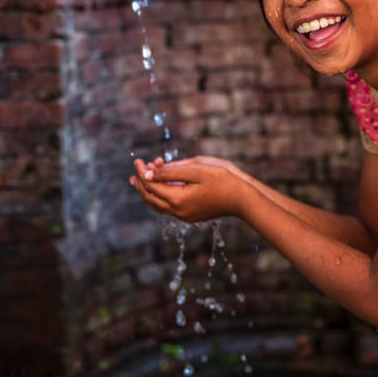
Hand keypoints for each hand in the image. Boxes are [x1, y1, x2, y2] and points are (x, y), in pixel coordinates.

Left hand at [129, 156, 248, 222]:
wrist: (242, 199)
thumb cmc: (222, 180)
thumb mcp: (196, 169)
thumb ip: (171, 171)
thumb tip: (149, 173)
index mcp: (177, 199)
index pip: (151, 185)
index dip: (142, 172)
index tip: (138, 160)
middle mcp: (177, 211)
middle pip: (150, 198)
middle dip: (141, 183)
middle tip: (135, 169)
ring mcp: (184, 216)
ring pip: (157, 205)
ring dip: (148, 191)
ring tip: (140, 181)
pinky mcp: (191, 216)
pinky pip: (168, 207)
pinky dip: (160, 196)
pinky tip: (161, 188)